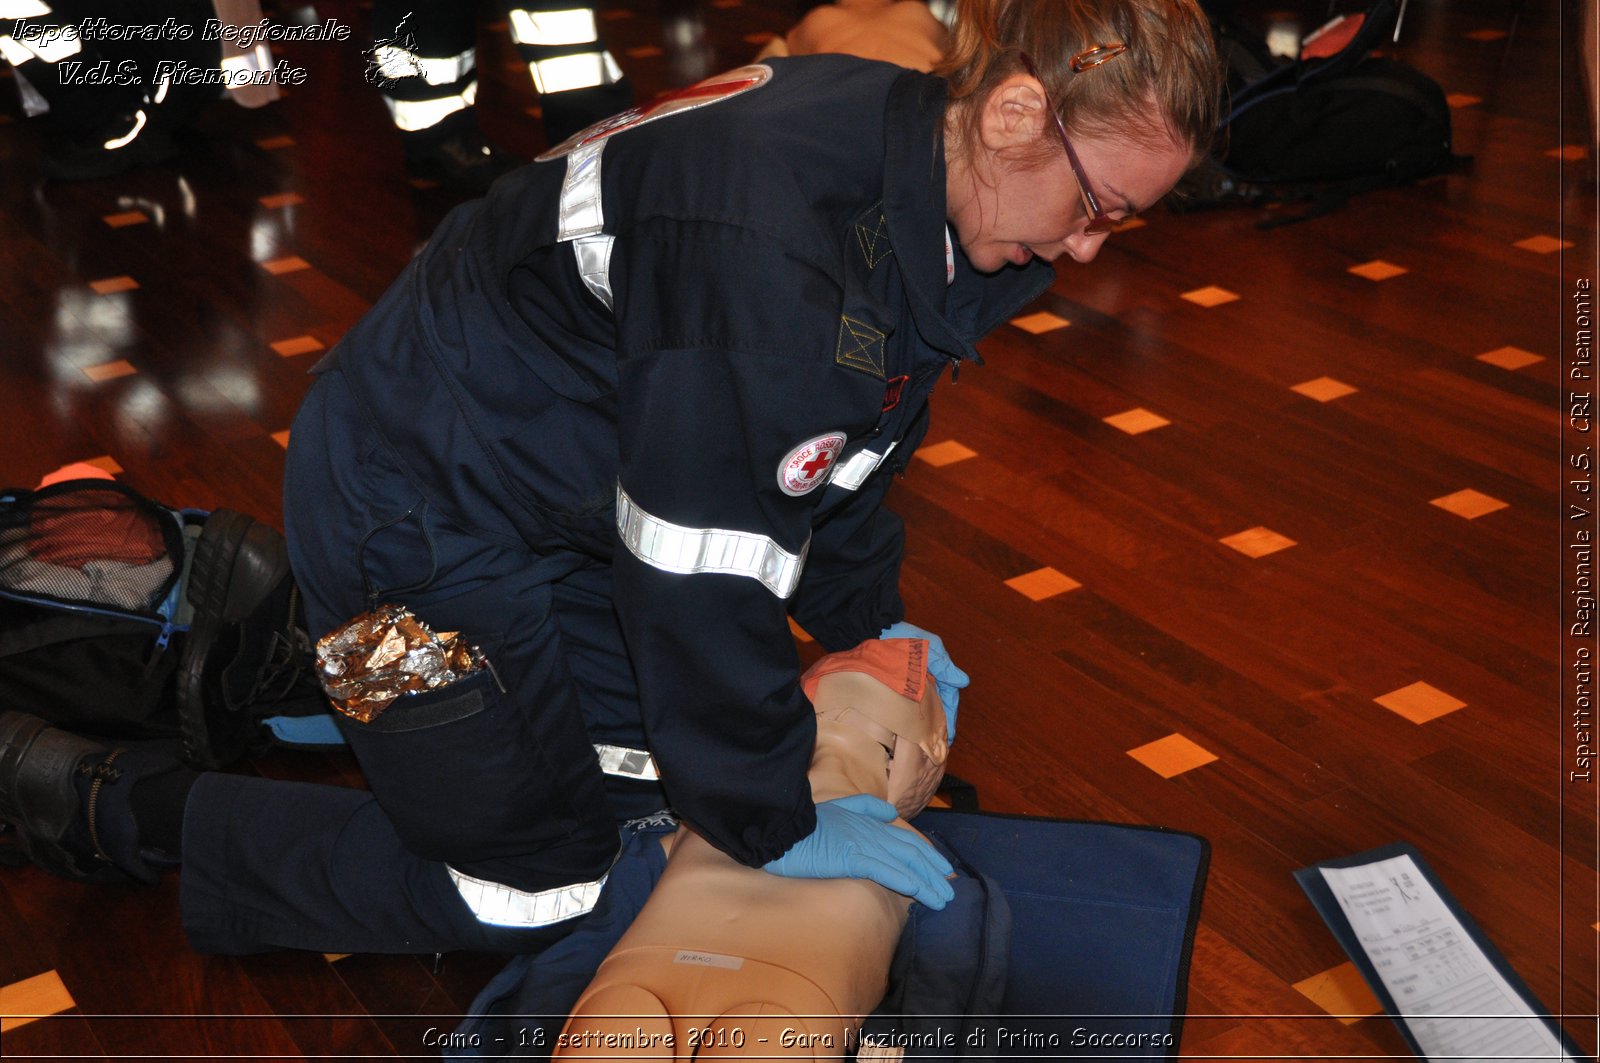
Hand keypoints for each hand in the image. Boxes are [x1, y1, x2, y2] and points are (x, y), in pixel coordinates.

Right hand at [763, 794, 953, 908]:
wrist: (781, 827)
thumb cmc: (805, 824)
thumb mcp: (838, 809)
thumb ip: (866, 807)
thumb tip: (891, 813)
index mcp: (869, 823)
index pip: (906, 840)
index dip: (928, 856)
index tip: (943, 871)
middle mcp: (871, 832)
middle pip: (911, 853)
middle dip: (934, 873)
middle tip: (950, 891)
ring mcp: (863, 844)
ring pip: (903, 864)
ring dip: (926, 883)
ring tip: (942, 900)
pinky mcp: (852, 856)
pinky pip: (884, 870)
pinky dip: (903, 880)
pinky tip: (917, 892)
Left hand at [879, 621, 967, 742]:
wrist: (875, 628)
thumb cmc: (904, 636)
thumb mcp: (929, 647)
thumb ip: (945, 665)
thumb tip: (963, 682)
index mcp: (936, 672)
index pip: (948, 699)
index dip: (950, 717)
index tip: (949, 736)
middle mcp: (923, 680)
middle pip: (936, 706)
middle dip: (938, 725)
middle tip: (936, 745)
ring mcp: (909, 684)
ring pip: (921, 708)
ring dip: (924, 723)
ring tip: (923, 742)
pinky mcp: (893, 687)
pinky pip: (905, 707)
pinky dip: (909, 718)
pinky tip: (906, 729)